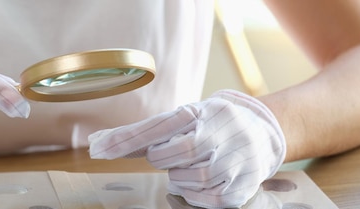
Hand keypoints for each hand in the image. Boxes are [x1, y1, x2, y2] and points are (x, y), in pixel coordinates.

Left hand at [89, 90, 285, 207]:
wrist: (264, 128)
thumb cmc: (210, 124)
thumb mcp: (182, 118)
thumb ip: (142, 132)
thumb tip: (96, 141)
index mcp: (200, 111)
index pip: (156, 126)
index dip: (124, 139)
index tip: (97, 149)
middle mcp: (221, 130)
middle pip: (176, 153)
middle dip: (163, 158)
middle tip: (166, 155)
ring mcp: (236, 156)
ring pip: (194, 178)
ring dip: (180, 178)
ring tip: (186, 167)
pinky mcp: (246, 181)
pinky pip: (212, 198)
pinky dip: (197, 195)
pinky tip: (196, 184)